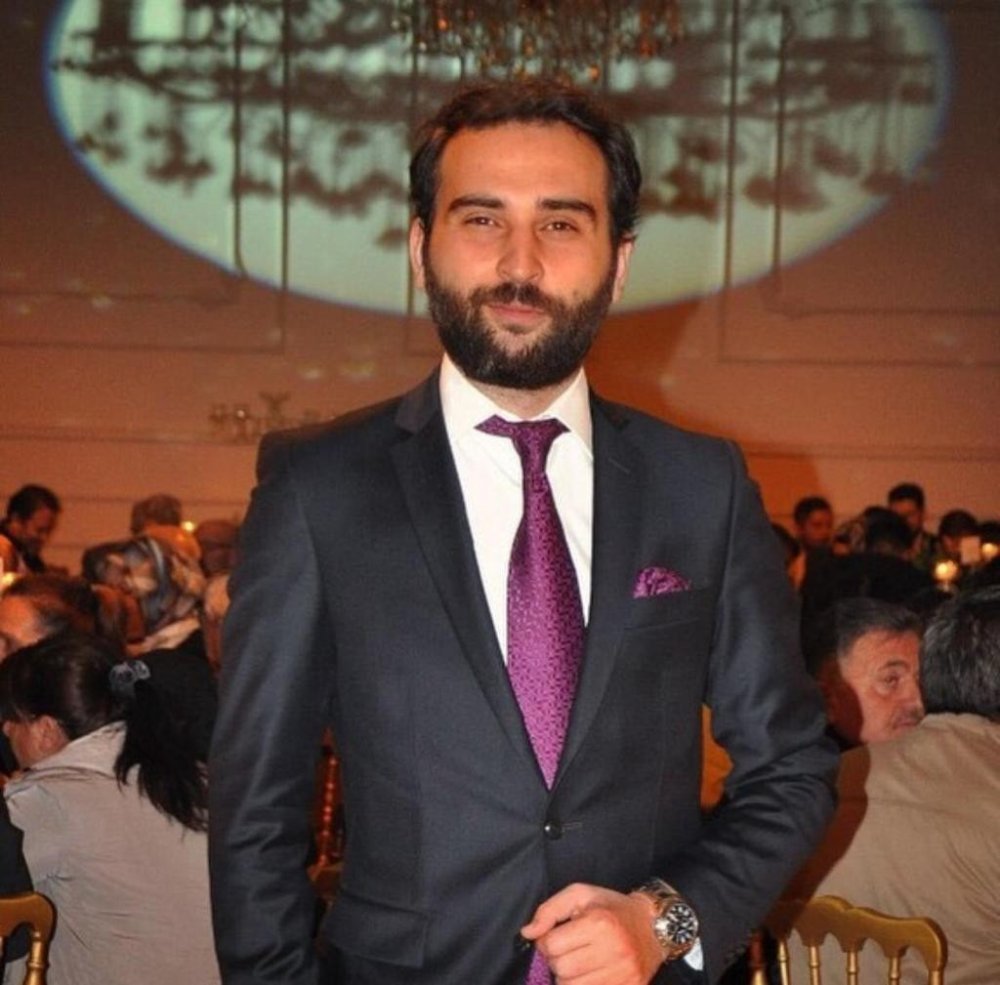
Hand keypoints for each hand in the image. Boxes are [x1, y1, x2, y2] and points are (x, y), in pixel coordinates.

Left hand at [520, 883, 663, 983]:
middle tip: (568, 950)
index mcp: (599, 923)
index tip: (555, 937)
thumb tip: (527, 933)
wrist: (652, 927)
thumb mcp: (580, 895)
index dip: (546, 941)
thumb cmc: (610, 908)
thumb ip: (549, 910)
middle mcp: (612, 950)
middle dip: (557, 961)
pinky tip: (588, 975)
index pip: (552, 945)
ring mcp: (622, 975)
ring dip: (568, 978)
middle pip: (560, 969)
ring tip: (578, 964)